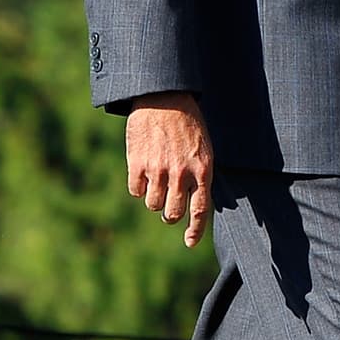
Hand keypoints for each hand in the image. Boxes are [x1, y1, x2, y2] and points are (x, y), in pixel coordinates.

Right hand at [126, 90, 213, 248]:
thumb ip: (199, 174)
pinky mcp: (137, 163)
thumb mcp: (204, 147)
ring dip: (153, 199)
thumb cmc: (188, 121)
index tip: (189, 243)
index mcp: (203, 169)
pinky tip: (142, 172)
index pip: (200, 209)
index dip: (195, 230)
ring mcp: (158, 170)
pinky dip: (138, 187)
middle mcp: (181, 173)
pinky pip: (135, 191)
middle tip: (168, 208)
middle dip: (170, 214)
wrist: (164, 96)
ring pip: (152, 204)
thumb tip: (194, 201)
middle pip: (172, 213)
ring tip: (155, 183)